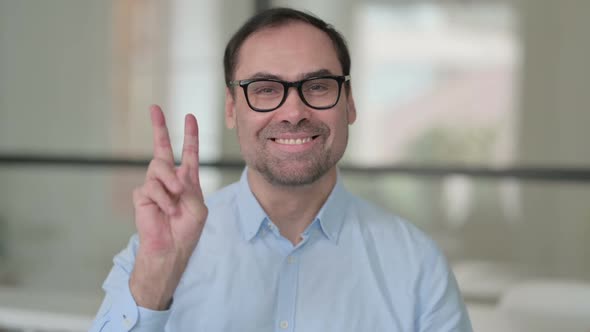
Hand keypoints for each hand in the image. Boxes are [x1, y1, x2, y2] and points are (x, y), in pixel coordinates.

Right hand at [129, 105, 207, 309]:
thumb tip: (171, 177)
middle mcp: (169, 179)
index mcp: (187, 180)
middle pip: (162, 147)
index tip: (190, 117)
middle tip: (154, 108)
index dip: (190, 135)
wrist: (172, 249)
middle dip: (159, 127)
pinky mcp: (143, 195)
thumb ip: (188, 188)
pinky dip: (162, 199)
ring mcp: (155, 186)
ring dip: (169, 183)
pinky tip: (166, 211)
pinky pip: (150, 187)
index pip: (188, 152)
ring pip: (157, 167)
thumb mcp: (198, 207)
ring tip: (175, 201)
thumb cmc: (187, 230)